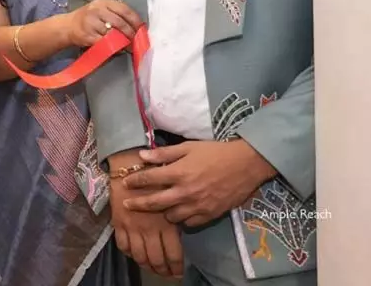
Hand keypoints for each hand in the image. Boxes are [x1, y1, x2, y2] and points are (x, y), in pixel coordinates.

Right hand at [63, 0, 142, 47]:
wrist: (68, 26)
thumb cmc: (89, 18)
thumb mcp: (101, 9)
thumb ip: (116, 14)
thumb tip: (136, 26)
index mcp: (104, 1)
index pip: (124, 9)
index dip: (135, 20)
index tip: (141, 29)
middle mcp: (97, 10)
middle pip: (119, 22)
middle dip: (130, 33)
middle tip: (135, 41)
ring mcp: (91, 22)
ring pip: (113, 33)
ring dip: (122, 41)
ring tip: (127, 46)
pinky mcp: (87, 35)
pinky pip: (105, 43)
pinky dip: (113, 47)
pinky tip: (117, 49)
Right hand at [108, 151, 184, 277]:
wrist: (128, 162)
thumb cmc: (158, 173)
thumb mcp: (177, 194)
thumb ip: (183, 208)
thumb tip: (186, 226)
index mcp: (166, 221)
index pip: (173, 253)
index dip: (176, 267)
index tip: (178, 272)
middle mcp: (149, 228)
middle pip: (156, 259)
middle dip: (162, 270)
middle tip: (167, 274)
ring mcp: (132, 226)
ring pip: (139, 255)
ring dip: (146, 265)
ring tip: (152, 268)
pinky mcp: (118, 222)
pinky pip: (123, 245)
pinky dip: (128, 253)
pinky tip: (134, 254)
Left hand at [123, 140, 277, 226]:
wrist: (246, 164)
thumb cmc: (215, 152)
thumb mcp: (188, 147)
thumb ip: (164, 154)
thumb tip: (142, 155)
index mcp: (179, 173)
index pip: (149, 179)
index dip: (135, 182)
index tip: (125, 184)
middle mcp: (185, 192)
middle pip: (155, 203)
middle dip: (138, 205)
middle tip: (127, 206)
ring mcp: (198, 206)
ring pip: (171, 217)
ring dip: (162, 213)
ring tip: (157, 208)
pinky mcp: (209, 215)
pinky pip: (189, 223)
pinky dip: (182, 219)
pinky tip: (179, 213)